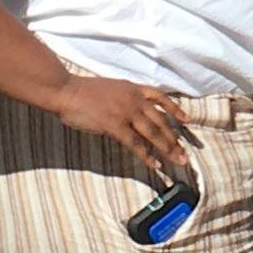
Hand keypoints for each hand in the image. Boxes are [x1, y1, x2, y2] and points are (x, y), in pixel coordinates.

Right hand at [53, 75, 193, 171]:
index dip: (176, 110)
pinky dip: (146, 155)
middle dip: (175, 138)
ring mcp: (126, 112)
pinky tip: (155, 164)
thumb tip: (134, 112)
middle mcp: (134, 99)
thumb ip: (125, 98)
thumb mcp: (111, 88)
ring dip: (167, 148)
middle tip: (185, 153)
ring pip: (153, 133)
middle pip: (161, 121)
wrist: (65, 89)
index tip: (187, 120)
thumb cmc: (82, 90)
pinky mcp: (114, 125)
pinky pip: (135, 143)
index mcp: (133, 88)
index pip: (162, 97)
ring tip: (178, 161)